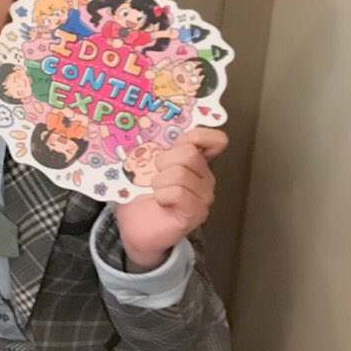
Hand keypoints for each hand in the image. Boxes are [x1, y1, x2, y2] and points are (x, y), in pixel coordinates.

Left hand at [113, 128, 226, 271]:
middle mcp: (204, 177)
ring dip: (159, 181)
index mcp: (195, 161)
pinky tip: (160, 201)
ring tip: (156, 190)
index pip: (215, 140)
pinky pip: (178, 193)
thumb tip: (143, 122)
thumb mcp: (143, 163)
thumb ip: (153, 146)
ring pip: (181, 173)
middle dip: (165, 160)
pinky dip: (162, 195)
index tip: (176, 142)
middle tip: (155, 174)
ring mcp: (203, 196)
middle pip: (189, 153)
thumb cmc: (139, 193)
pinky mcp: (195, 213)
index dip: (198, 135)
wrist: (135, 227)